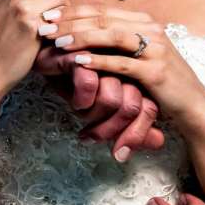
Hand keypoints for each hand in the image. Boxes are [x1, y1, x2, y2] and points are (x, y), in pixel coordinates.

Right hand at [32, 46, 164, 160]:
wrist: (44, 54)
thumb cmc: (76, 80)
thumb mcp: (104, 106)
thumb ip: (134, 122)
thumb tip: (160, 142)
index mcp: (135, 73)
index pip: (149, 109)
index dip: (137, 134)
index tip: (119, 154)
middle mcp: (125, 63)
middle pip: (132, 107)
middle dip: (109, 131)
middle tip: (89, 137)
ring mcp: (106, 55)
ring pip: (112, 99)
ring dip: (92, 116)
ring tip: (80, 112)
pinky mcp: (83, 51)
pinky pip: (89, 86)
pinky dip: (79, 99)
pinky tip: (74, 99)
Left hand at [51, 8, 204, 133]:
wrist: (193, 104)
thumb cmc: (159, 81)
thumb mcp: (137, 55)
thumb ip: (114, 42)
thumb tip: (77, 33)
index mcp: (143, 21)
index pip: (100, 10)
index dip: (72, 11)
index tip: (47, 15)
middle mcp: (150, 29)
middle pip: (102, 19)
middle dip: (69, 22)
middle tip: (43, 27)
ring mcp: (155, 49)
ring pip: (111, 36)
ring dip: (81, 38)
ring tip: (57, 44)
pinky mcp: (156, 71)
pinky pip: (122, 63)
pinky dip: (98, 61)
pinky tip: (78, 62)